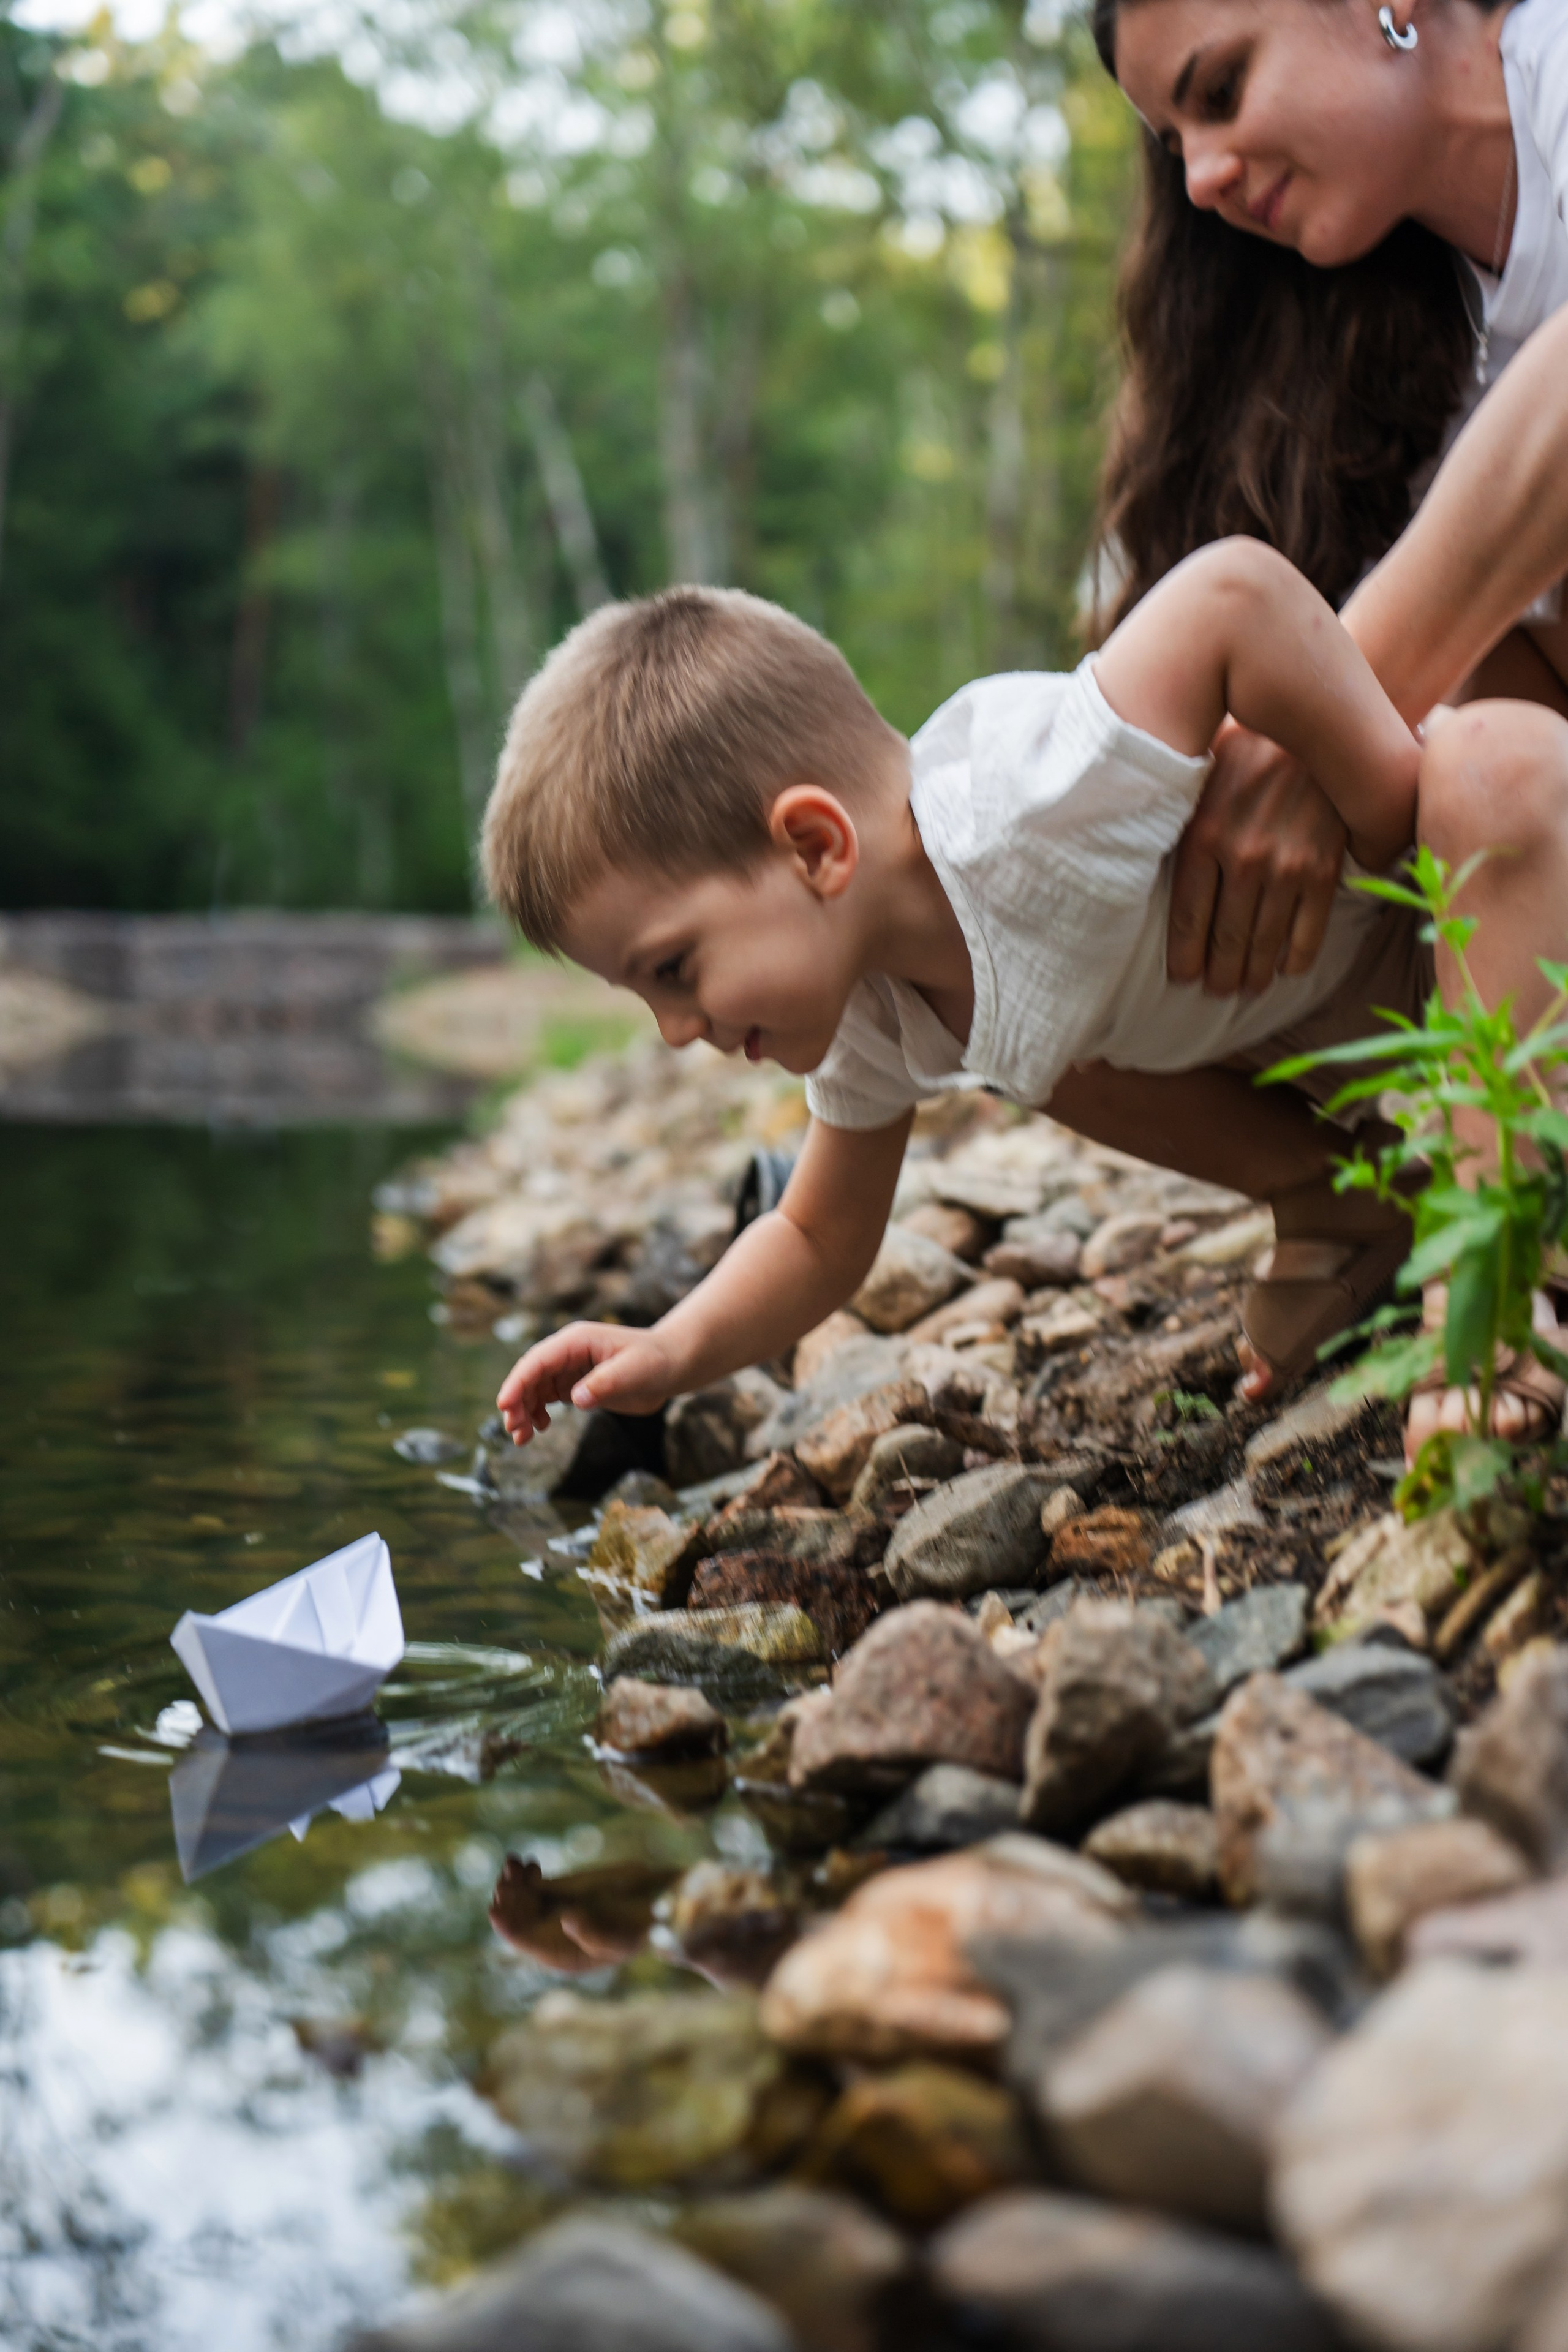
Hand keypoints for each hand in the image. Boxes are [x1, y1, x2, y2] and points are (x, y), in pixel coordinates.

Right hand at [496, 1321, 681, 1441]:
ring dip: (524, 1411)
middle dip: (517, 1401)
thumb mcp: (633, 1370)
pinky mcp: (577, 1384)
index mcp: (576, 1341)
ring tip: (521, 1438)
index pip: (538, 1360)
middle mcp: (568, 1352)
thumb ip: (605, 1382)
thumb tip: (575, 1398)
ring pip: (535, 1388)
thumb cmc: (655, 1361)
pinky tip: (540, 1428)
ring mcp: (570, 1368)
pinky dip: (538, 1413)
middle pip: (530, 1375)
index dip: (518, 1382)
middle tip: (514, 1430)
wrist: (673, 1366)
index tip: (504, 1405)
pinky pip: (547, 1397)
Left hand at [1167, 719, 1346, 995]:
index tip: (1184, 978)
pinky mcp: (1324, 868)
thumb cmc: (1249, 750)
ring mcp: (1287, 866)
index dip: (1185, 957)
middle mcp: (1243, 857)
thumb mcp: (1202, 778)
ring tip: (1248, 987)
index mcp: (1203, 837)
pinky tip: (1286, 969)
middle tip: (1217, 991)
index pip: (1188, 919)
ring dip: (1255, 973)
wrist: (1317, 726)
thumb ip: (1179, 821)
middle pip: (1226, 938)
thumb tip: (1138, 848)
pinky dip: (1297, 957)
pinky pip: (1309, 930)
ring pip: (1265, 942)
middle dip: (1220, 973)